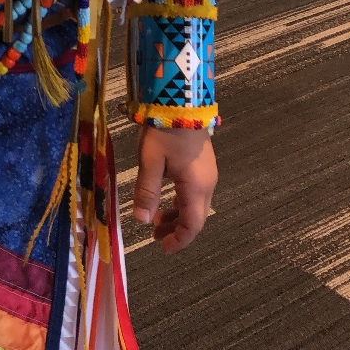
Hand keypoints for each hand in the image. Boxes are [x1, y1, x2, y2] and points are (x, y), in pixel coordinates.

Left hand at [133, 123, 216, 253]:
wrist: (182, 99)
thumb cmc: (165, 130)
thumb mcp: (150, 161)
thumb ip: (147, 192)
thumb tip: (140, 221)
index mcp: (196, 186)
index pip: (192, 225)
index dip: (179, 241)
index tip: (162, 249)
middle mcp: (207, 183)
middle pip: (196, 217)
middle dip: (176, 230)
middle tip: (153, 236)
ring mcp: (208, 172)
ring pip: (195, 204)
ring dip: (177, 215)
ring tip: (156, 218)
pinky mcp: (203, 162)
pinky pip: (195, 191)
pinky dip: (181, 201)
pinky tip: (166, 196)